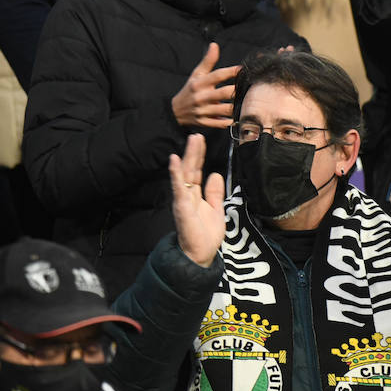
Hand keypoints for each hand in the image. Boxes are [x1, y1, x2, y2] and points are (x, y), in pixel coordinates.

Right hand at [168, 133, 225, 266]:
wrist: (200, 255)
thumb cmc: (205, 235)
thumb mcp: (216, 210)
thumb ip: (214, 193)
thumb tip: (215, 174)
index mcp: (195, 195)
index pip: (197, 171)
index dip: (200, 156)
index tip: (202, 140)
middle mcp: (187, 194)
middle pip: (191, 169)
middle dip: (194, 151)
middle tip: (197, 135)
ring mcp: (183, 199)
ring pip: (185, 173)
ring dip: (187, 156)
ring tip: (192, 140)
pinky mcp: (181, 206)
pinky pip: (178, 187)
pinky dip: (176, 173)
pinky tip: (175, 160)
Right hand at [171, 43, 240, 128]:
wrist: (175, 111)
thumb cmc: (189, 90)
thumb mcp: (196, 74)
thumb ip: (207, 61)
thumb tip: (214, 45)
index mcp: (199, 83)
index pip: (218, 75)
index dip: (232, 72)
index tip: (243, 69)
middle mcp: (201, 97)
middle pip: (224, 93)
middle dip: (238, 90)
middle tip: (250, 88)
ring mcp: (203, 111)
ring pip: (226, 110)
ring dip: (238, 107)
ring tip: (247, 103)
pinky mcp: (205, 122)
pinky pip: (222, 123)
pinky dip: (231, 120)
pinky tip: (238, 116)